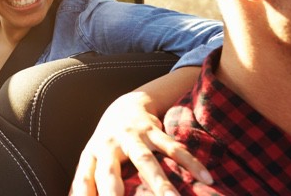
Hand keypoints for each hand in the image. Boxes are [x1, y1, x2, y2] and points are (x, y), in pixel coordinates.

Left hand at [69, 91, 211, 195]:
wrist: (126, 105)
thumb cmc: (107, 142)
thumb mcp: (92, 158)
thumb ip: (85, 181)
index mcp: (91, 155)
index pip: (84, 180)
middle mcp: (108, 145)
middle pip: (110, 174)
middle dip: (114, 194)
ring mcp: (132, 136)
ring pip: (146, 162)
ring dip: (160, 184)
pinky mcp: (153, 130)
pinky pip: (173, 148)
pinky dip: (190, 163)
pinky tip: (206, 179)